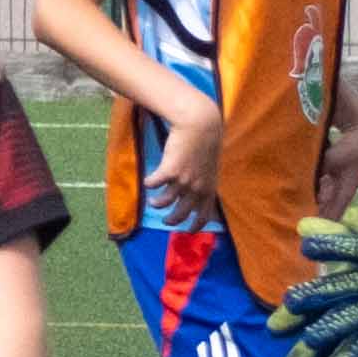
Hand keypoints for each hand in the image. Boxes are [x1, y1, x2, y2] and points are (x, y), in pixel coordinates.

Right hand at [142, 84, 223, 214]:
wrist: (200, 124)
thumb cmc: (205, 142)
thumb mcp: (210, 166)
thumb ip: (204, 180)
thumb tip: (195, 191)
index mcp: (209, 188)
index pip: (204, 215)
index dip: (196, 226)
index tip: (188, 231)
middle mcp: (197, 187)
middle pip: (181, 213)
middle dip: (172, 220)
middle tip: (165, 221)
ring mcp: (183, 180)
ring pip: (165, 201)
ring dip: (157, 204)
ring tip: (152, 202)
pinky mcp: (170, 170)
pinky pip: (154, 184)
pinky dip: (149, 184)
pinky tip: (147, 181)